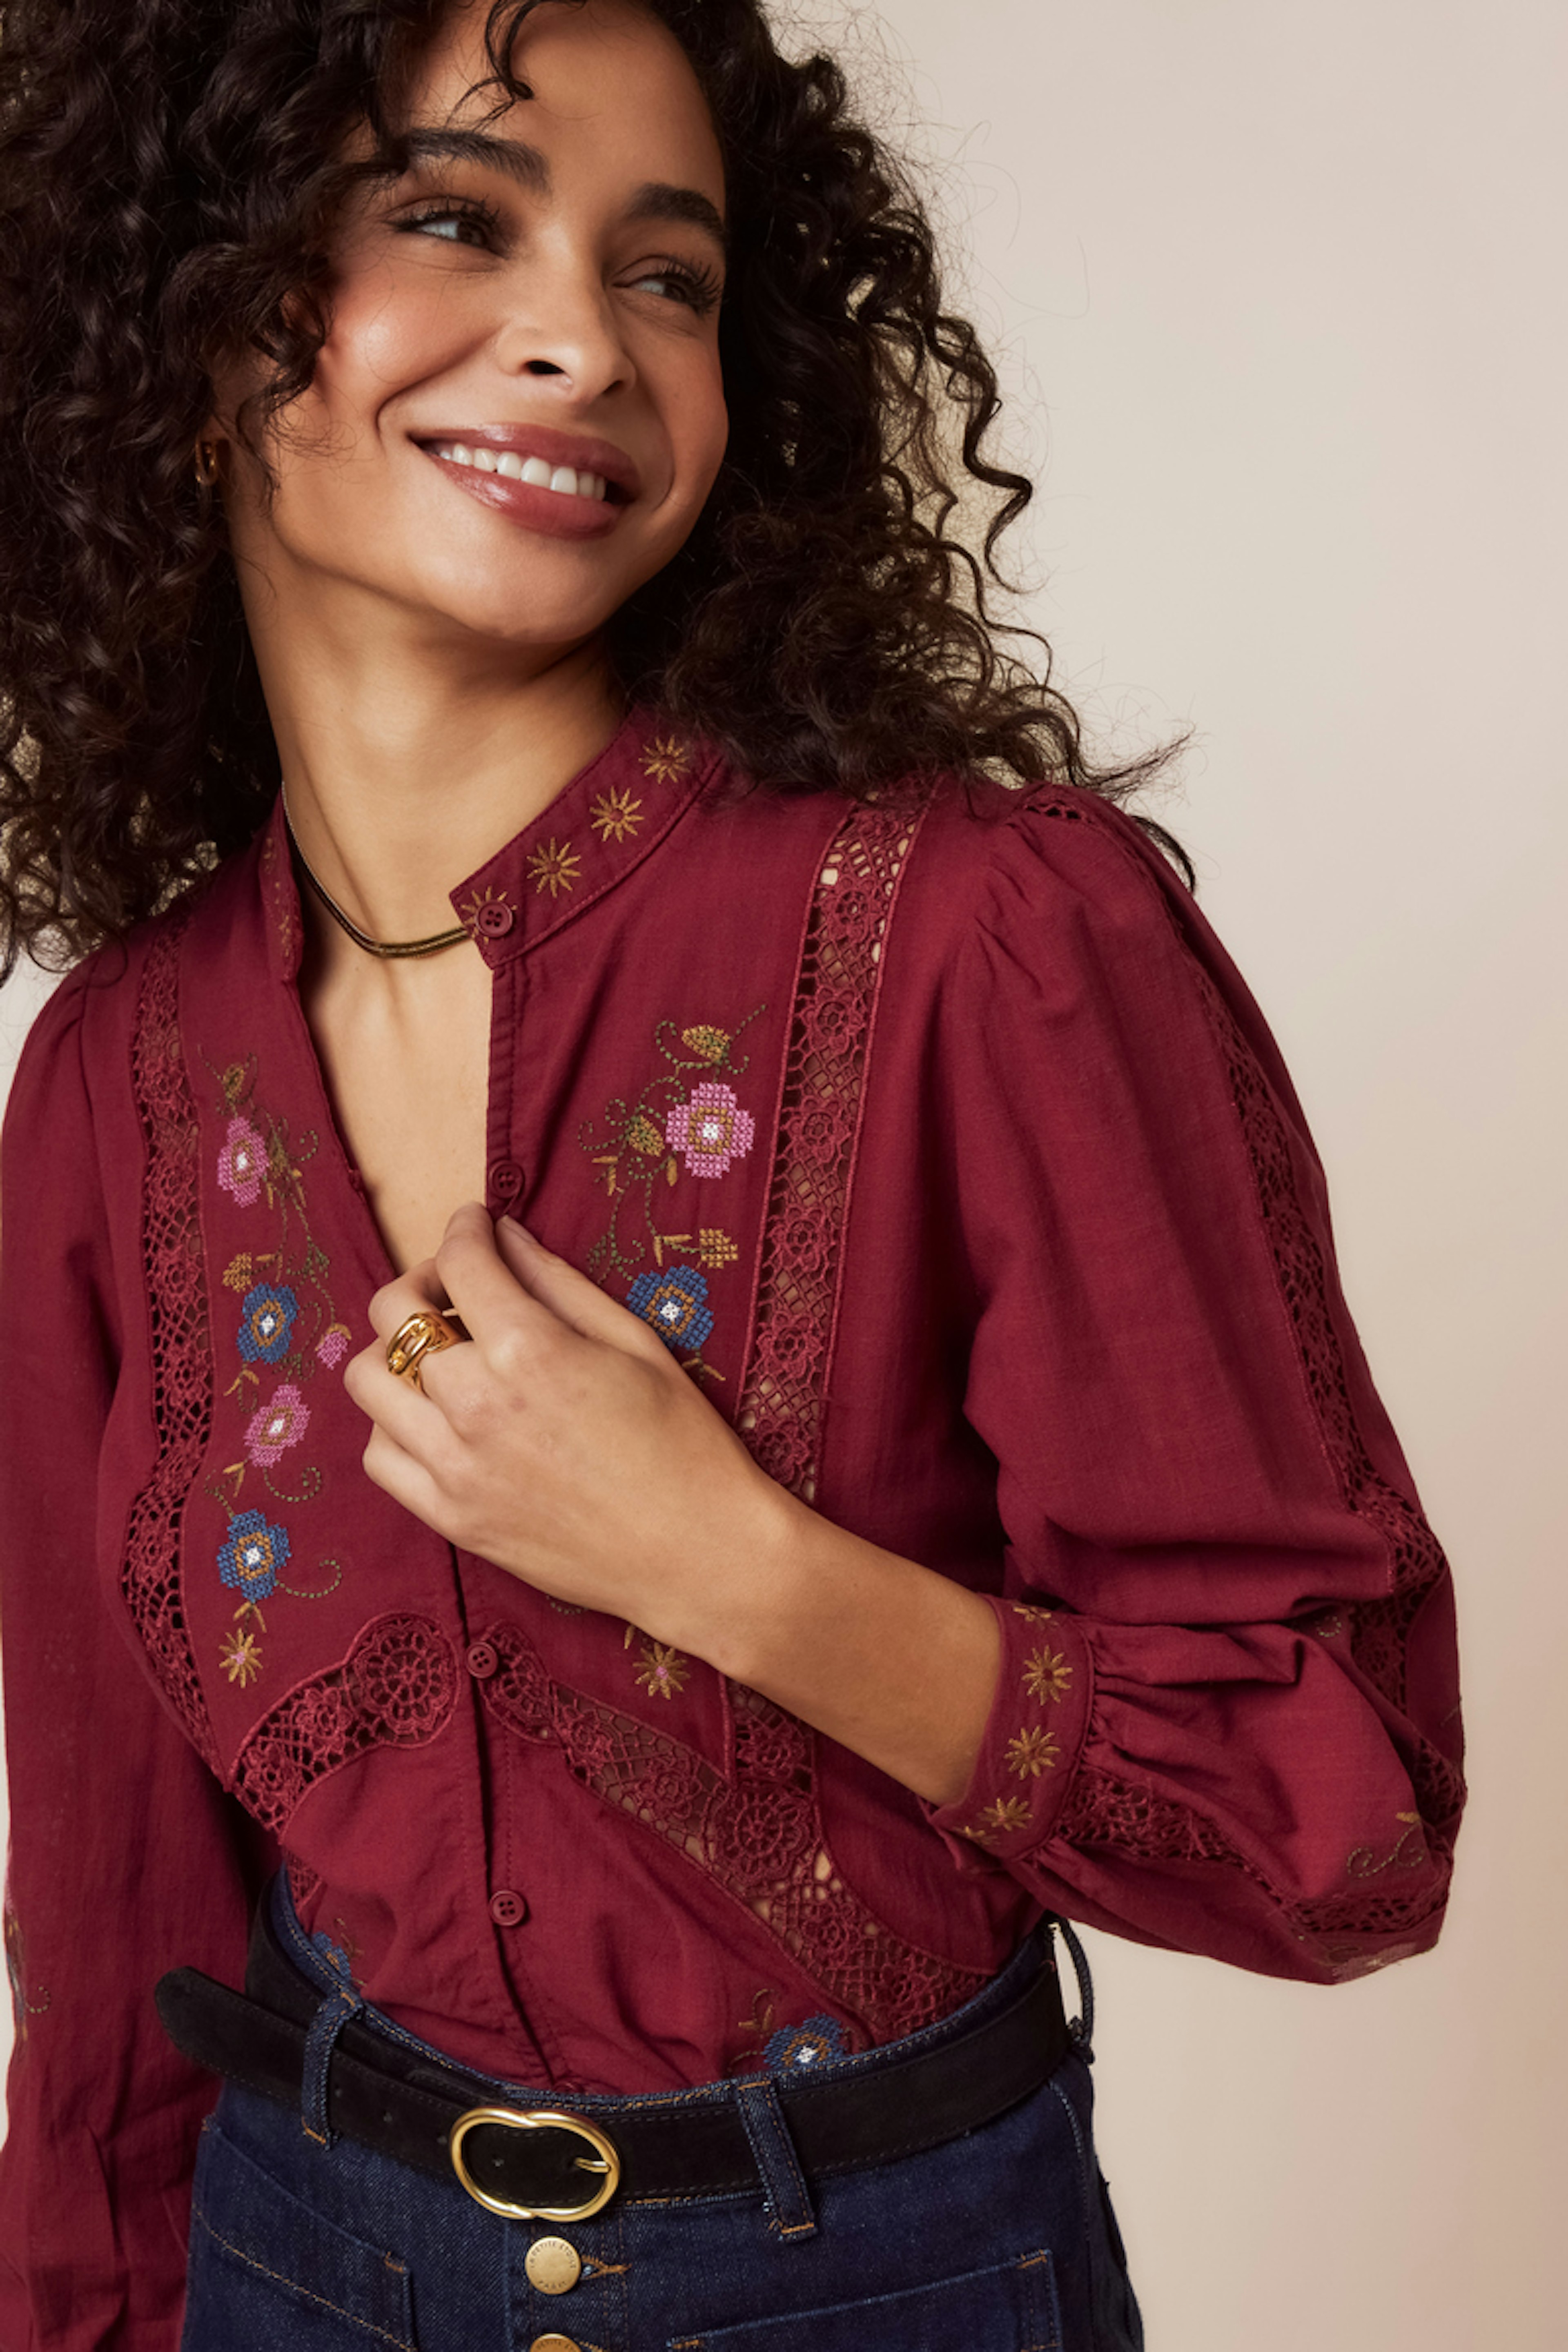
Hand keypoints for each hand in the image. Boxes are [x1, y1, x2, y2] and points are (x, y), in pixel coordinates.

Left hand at [344, 1203, 792, 1661]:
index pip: (460, 1261)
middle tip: (458, 1287)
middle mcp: (476, 1405)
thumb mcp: (634, 1341)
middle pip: (393, 1313)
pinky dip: (394, 1424)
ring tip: (441, 1356)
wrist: (697, 1551)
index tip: (475, 1225)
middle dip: (422, 1281)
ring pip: (369, 1382)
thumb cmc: (682, 1441)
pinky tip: (436, 1418)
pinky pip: (380, 1457)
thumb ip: (558, 1282)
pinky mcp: (451, 1518)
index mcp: (530, 1350)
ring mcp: (455, 1467)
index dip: (464, 1228)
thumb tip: (504, 1237)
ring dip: (395, 1353)